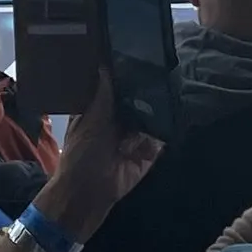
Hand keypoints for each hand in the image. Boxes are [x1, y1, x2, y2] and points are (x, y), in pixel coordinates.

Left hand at [32, 74, 162, 241]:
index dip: (123, 76)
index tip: (136, 54)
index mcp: (99, 111)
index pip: (114, 89)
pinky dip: (163, 132)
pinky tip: (172, 115)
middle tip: (160, 69)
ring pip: (150, 119)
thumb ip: (102, 97)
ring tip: (169, 88)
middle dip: (145, 92)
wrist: (85, 197)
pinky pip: (159, 140)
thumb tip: (104, 66)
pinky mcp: (147, 155)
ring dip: (156, 110)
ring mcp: (134, 138)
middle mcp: (117, 122)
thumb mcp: (89, 123)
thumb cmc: (79, 156)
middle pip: (136, 102)